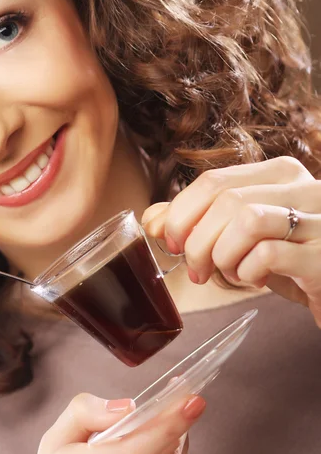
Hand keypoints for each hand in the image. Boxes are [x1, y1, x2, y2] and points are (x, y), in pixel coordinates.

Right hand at [21, 392, 205, 453]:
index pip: (128, 452)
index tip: (186, 400)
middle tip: (190, 400)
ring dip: (174, 440)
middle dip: (176, 424)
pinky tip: (165, 451)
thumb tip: (126, 406)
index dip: (163, 426)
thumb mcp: (51, 446)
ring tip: (171, 421)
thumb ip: (82, 414)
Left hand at [142, 156, 320, 326]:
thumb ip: (197, 223)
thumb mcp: (240, 236)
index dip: (181, 213)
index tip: (171, 242)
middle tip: (196, 270)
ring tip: (231, 272)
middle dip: (197, 242)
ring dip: (224, 255)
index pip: (213, 181)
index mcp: (279, 174)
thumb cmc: (287, 259)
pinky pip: (269, 254)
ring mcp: (320, 220)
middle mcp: (304, 187)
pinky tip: (254, 279)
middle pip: (226, 201)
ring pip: (247, 220)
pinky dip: (248, 271)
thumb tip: (149, 220)